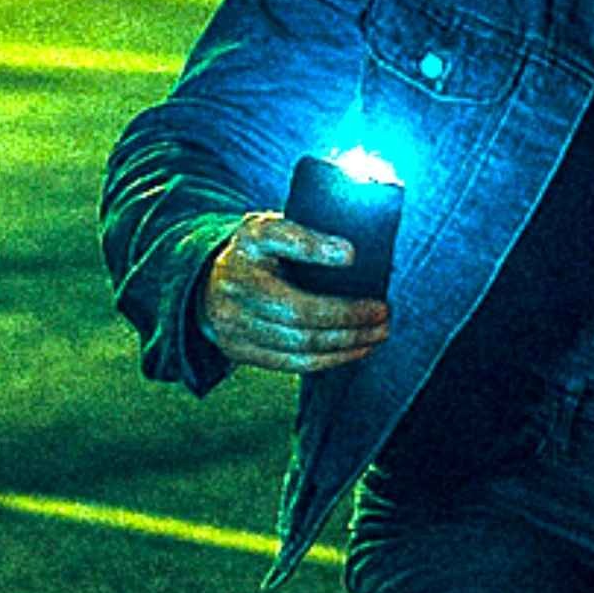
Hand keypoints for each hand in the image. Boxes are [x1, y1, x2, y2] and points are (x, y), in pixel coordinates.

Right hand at [199, 211, 390, 375]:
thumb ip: (307, 235)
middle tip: (383, 313)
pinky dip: (329, 360)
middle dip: (348, 316)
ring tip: (377, 334)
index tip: (353, 255)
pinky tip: (355, 350)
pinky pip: (290, 363)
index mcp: (249, 242)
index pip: (281, 240)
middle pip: (298, 310)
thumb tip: (351, 255)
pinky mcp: (238, 350)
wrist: (211, 283)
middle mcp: (235, 283)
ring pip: (298, 343)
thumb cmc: (259, 253)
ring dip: (346, 343)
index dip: (315, 249)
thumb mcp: (275, 229)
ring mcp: (232, 322)